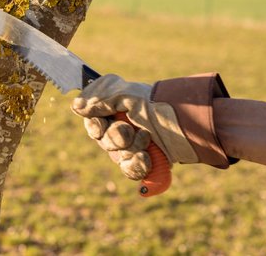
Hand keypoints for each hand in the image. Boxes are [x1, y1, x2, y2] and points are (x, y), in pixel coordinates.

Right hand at [71, 74, 197, 179]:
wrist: (189, 125)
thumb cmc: (159, 105)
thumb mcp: (128, 95)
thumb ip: (99, 99)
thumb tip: (76, 107)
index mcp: (117, 107)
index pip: (92, 121)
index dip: (95, 125)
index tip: (102, 123)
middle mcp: (123, 125)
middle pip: (102, 140)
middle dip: (116, 137)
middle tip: (131, 130)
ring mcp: (134, 145)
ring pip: (116, 156)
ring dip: (130, 149)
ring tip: (147, 141)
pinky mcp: (146, 162)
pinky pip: (129, 170)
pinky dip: (137, 166)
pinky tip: (147, 159)